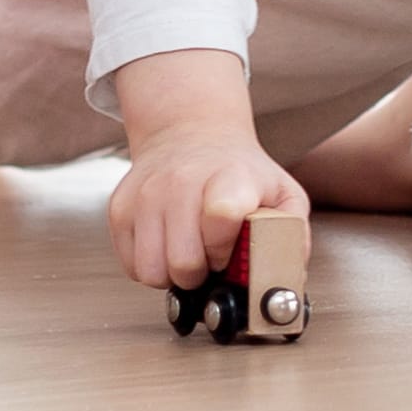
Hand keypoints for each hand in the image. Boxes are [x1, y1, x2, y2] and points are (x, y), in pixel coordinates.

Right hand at [104, 52, 300, 290]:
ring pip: (152, 271)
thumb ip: (292, 234)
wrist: (190, 134)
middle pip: (184, 261)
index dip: (225, 247)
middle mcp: (181, 182)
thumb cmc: (238, 172)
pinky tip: (168, 246)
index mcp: (229, 177)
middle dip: (202, 273)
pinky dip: (152, 266)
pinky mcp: (119, 209)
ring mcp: (145, 195)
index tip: (230, 250)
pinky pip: (132, 267)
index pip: (221, 217)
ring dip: (173, 274)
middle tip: (210, 258)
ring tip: (190, 253)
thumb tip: (286, 276)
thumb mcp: (281, 192)